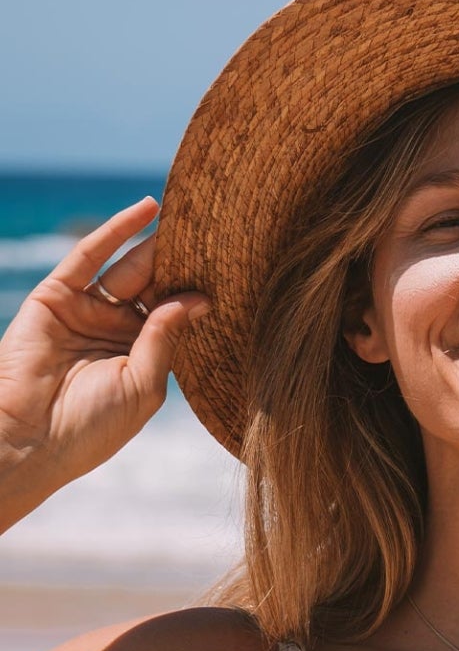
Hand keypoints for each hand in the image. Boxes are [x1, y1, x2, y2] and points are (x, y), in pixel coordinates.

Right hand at [0, 197, 208, 520]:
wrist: (29, 441)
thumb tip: (198, 298)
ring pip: (129, 269)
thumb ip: (166, 338)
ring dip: (158, 243)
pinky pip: (89, 256)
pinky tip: (147, 210)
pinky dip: (116, 231)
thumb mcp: (143, 385)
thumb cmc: (91, 427)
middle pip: (156, 286)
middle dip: (184, 263)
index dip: (199, 292)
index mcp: (142, 355)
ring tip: (195, 217)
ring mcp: (86, 312)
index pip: (176, 313)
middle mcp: (116, 330)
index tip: (238, 270)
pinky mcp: (55, 297)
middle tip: (221, 234)